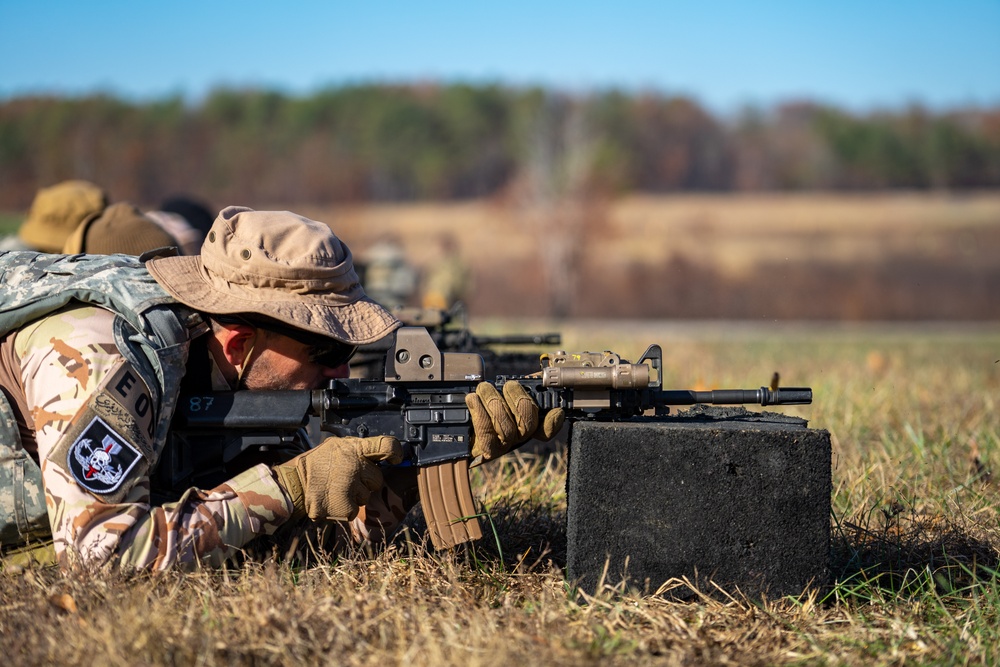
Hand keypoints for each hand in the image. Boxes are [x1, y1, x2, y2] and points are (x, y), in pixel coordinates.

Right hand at [273, 435, 402, 521]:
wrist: (295, 484)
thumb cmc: (317, 464)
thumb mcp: (336, 446)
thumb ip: (358, 448)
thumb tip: (379, 453)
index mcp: (354, 448)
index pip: (385, 445)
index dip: (395, 452)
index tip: (396, 458)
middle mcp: (355, 466)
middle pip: (377, 479)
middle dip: (366, 481)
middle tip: (348, 479)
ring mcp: (351, 487)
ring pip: (367, 496)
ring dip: (355, 496)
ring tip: (337, 489)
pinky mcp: (346, 506)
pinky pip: (356, 510)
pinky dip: (346, 508)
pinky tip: (334, 500)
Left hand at [465, 381, 565, 460]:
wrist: (456, 430)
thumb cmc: (480, 406)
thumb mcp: (501, 394)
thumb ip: (519, 387)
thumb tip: (535, 376)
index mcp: (525, 424)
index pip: (546, 429)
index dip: (553, 421)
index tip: (555, 408)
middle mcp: (517, 438)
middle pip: (528, 424)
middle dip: (518, 399)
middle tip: (507, 385)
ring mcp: (502, 446)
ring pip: (507, 427)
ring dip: (494, 402)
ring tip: (483, 388)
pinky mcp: (484, 450)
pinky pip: (487, 433)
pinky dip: (479, 412)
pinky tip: (472, 399)